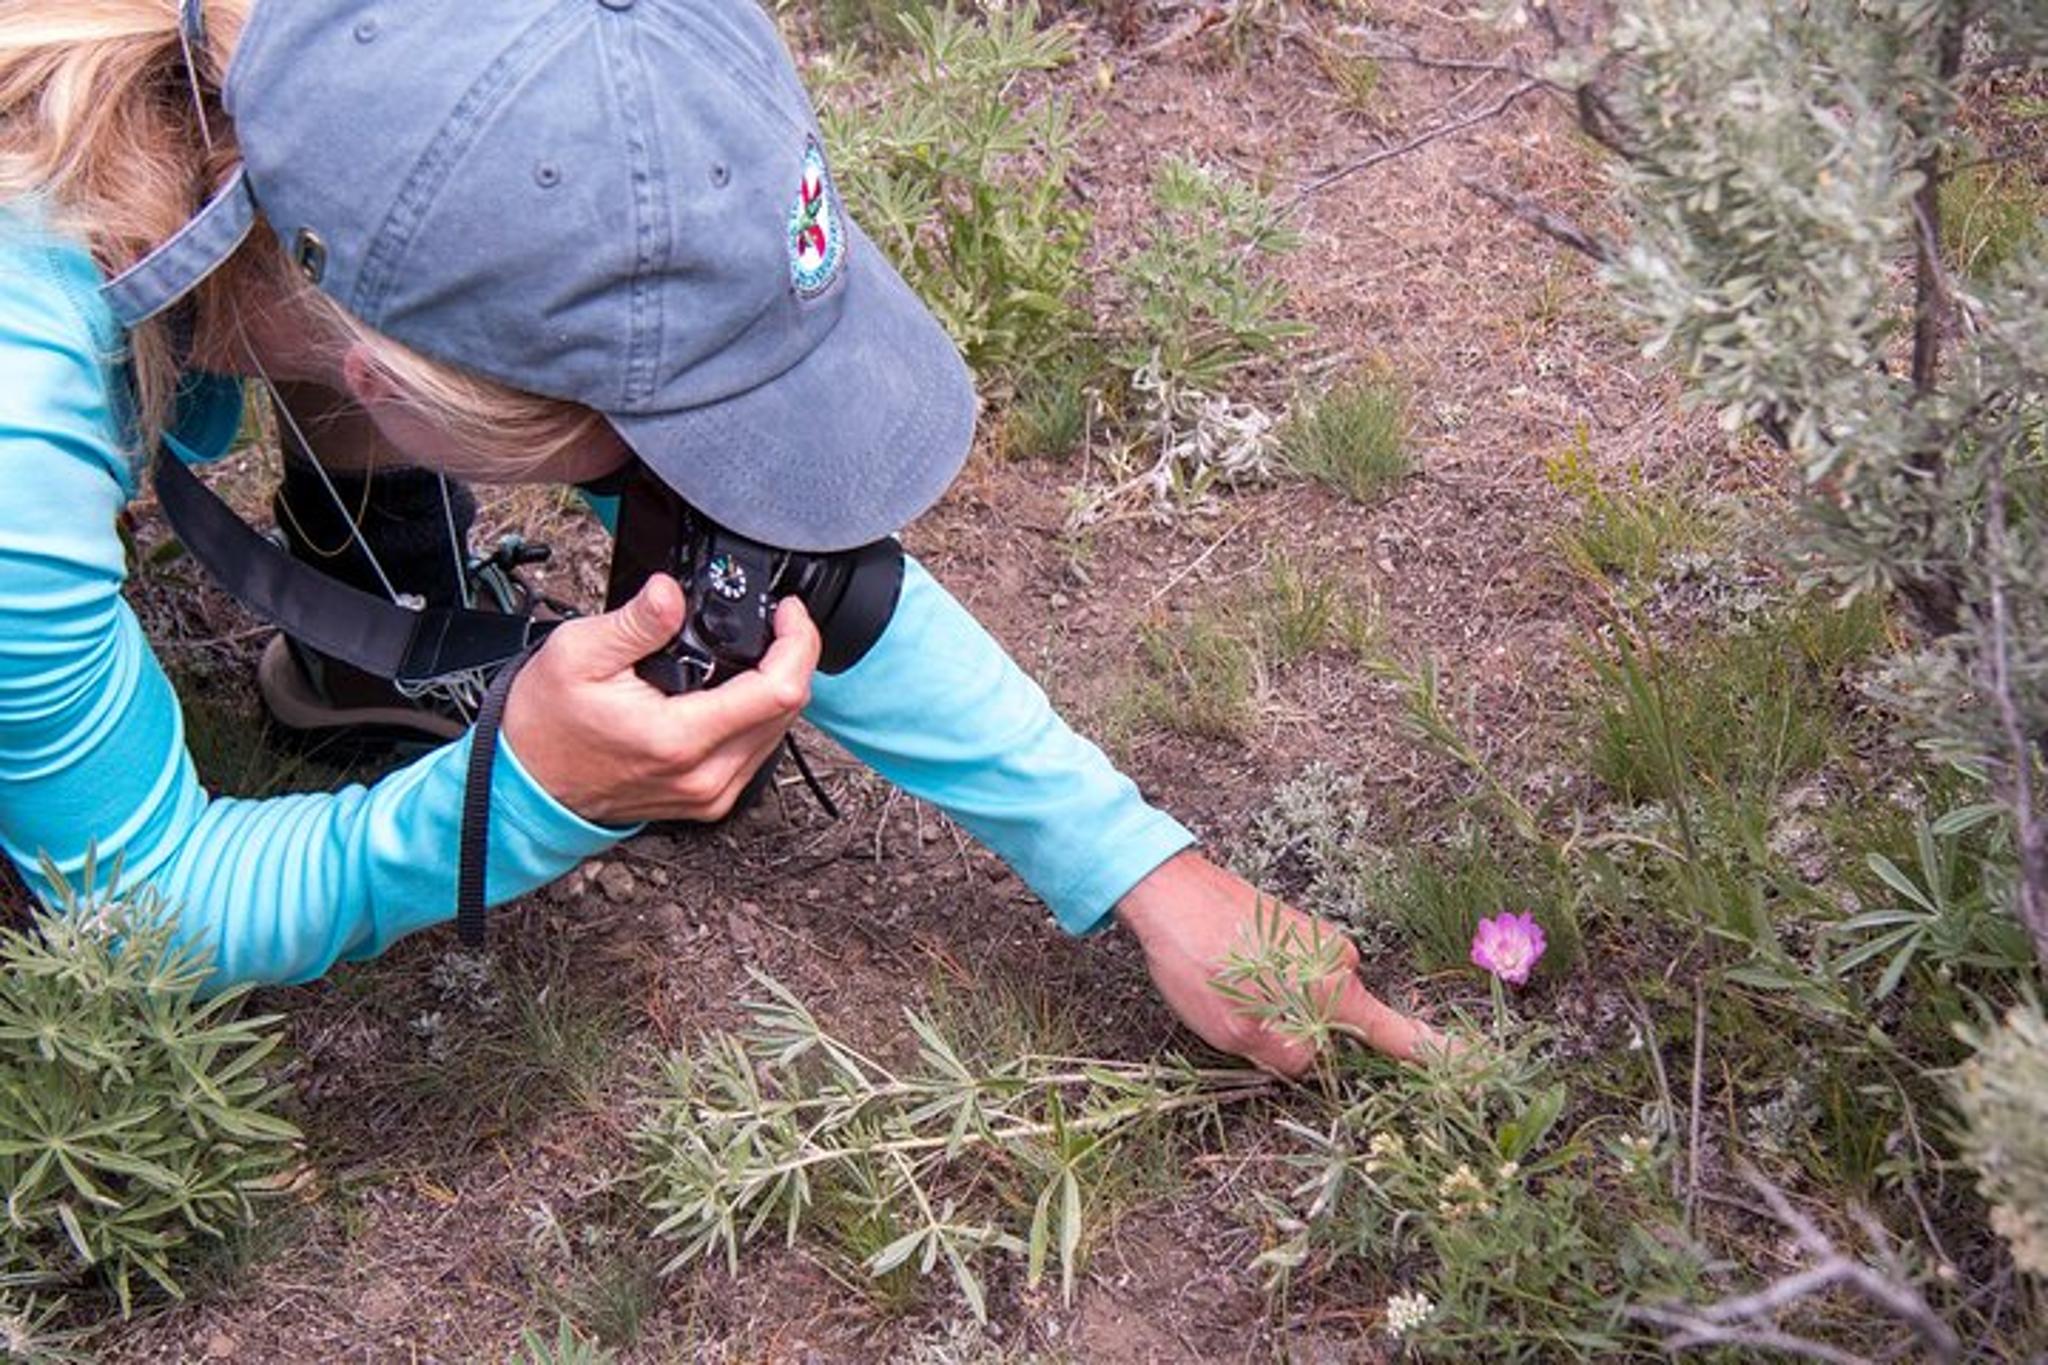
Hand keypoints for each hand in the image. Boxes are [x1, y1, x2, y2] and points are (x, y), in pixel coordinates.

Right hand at [501, 575, 819, 824]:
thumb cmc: (547, 723)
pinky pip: (757, 754)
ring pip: (779, 733)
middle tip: (776, 624)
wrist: (525, 784)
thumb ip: (635, 622)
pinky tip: (738, 690)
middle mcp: (705, 775)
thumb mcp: (578, 653)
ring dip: (778, 687)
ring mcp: (709, 794)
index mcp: (680, 738)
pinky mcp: (708, 801)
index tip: (788, 613)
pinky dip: (758, 716)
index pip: (779, 690)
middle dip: (792, 658)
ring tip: (759, 650)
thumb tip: (671, 592)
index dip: (797, 642)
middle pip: (788, 711)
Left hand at [1115, 851, 1444, 1075]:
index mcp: (1335, 991)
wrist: (1166, 888)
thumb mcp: (1236, 1033)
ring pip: (1311, 1001)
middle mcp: (1340, 961)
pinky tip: (1225, 972)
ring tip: (1224, 988)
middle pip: (1343, 1023)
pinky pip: (1294, 976)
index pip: (1399, 1035)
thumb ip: (1287, 1058)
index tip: (1484, 1067)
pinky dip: (1266, 985)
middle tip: (1242, 1021)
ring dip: (1276, 1009)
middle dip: (1301, 1037)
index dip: (1441, 1056)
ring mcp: (1319, 940)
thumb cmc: (1199, 961)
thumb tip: (1312, 1059)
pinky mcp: (1296, 929)